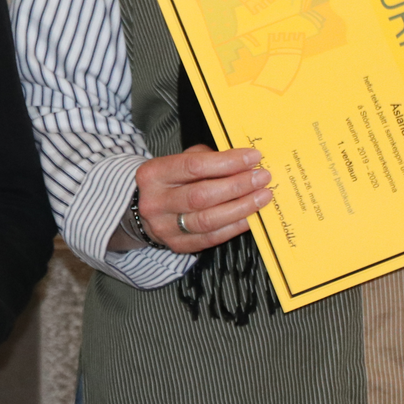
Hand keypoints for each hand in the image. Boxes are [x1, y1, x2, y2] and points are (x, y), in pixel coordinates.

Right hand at [111, 145, 271, 253]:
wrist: (141, 211)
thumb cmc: (168, 181)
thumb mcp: (177, 161)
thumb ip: (204, 158)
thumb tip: (240, 161)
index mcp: (154, 173)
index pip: (194, 166)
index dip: (227, 162)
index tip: (253, 157)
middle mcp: (156, 201)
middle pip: (202, 194)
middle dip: (237, 185)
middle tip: (262, 178)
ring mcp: (165, 227)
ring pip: (208, 219)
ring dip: (241, 208)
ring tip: (262, 197)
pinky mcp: (177, 245)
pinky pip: (210, 238)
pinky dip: (234, 227)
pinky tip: (250, 217)